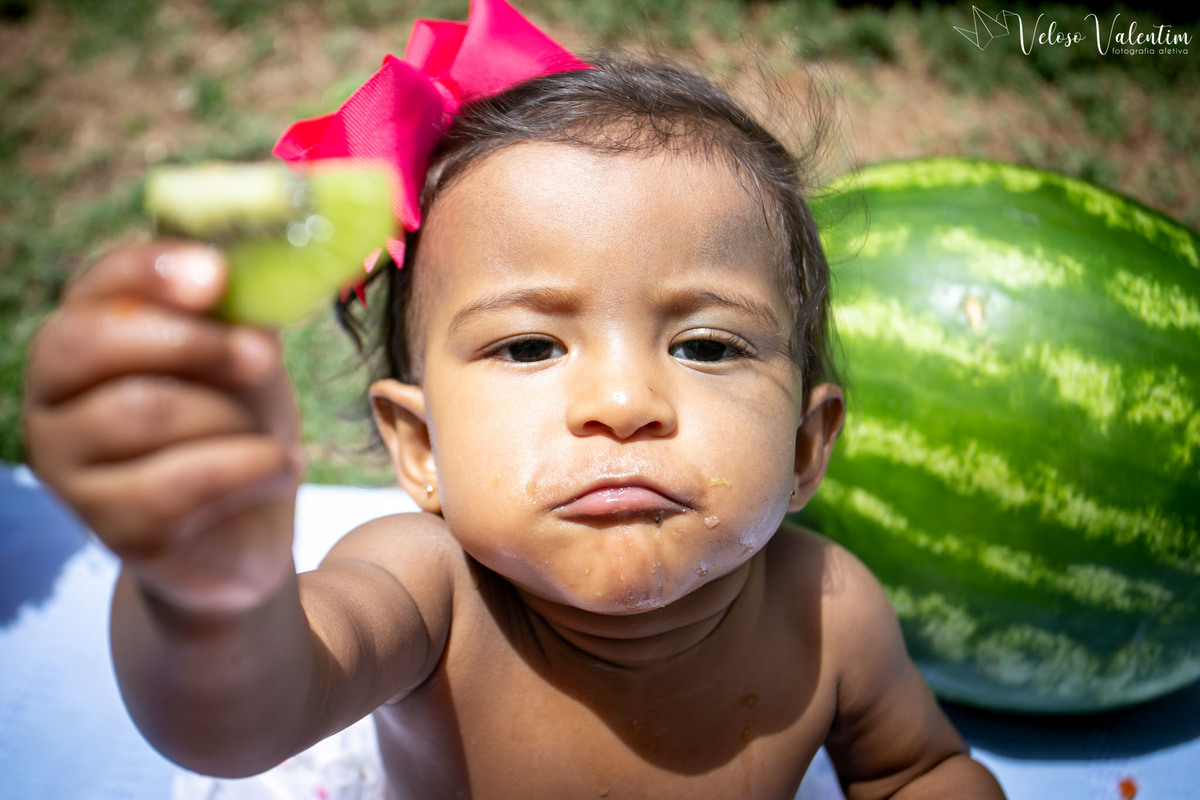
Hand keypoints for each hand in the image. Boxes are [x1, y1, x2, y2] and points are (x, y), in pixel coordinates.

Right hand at [23, 240, 304, 613]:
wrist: (248, 527)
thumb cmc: (240, 423)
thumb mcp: (246, 357)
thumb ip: (236, 315)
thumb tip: (235, 276)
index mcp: (86, 336)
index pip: (98, 283)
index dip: (153, 270)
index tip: (216, 274)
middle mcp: (53, 397)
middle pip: (92, 343)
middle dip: (193, 342)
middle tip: (263, 356)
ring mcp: (69, 467)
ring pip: (144, 412)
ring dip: (233, 418)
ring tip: (271, 435)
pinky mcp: (109, 527)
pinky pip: (177, 484)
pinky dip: (249, 468)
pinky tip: (281, 468)